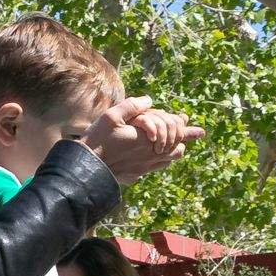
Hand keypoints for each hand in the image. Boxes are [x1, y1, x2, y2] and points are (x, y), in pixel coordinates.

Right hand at [81, 97, 204, 183]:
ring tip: (175, 145)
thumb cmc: (97, 140)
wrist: (86, 168)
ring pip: (169, 159)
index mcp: (147, 139)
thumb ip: (132, 106)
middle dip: (182, 137)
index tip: (186, 118)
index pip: (174, 130)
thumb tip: (149, 101)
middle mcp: (150, 155)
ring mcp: (144, 167)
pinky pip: (156, 168)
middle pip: (177, 147)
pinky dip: (161, 161)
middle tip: (189, 130)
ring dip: (173, 151)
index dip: (184, 125)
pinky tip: (157, 156)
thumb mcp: (111, 116)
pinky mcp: (136, 175)